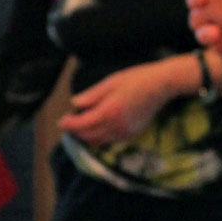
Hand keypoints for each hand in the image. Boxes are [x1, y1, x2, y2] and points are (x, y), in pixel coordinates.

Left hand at [57, 61, 180, 144]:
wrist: (161, 86)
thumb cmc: (136, 79)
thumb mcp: (110, 82)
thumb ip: (91, 96)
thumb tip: (75, 104)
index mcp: (108, 112)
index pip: (81, 125)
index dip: (68, 124)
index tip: (61, 121)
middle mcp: (116, 126)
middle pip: (87, 136)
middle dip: (76, 130)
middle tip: (70, 120)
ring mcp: (124, 133)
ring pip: (98, 141)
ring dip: (87, 135)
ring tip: (83, 123)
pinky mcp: (131, 135)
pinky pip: (109, 141)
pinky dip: (100, 136)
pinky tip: (99, 125)